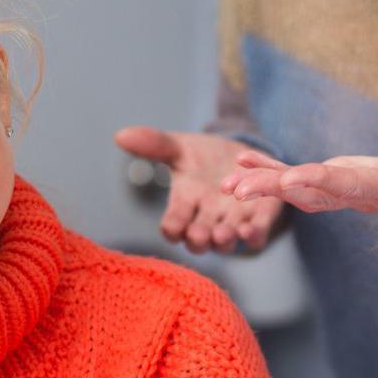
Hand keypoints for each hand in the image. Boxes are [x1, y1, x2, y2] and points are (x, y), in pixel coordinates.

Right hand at [114, 126, 286, 253]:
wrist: (242, 155)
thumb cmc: (204, 157)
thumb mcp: (181, 146)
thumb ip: (155, 144)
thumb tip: (120, 135)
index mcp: (185, 204)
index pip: (172, 224)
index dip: (171, 228)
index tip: (171, 227)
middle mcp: (206, 219)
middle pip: (197, 240)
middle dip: (198, 239)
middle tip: (199, 235)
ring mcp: (231, 223)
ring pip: (225, 243)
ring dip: (224, 240)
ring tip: (224, 233)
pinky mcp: (257, 220)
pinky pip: (254, 238)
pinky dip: (253, 236)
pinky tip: (250, 228)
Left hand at [222, 116, 377, 245]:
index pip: (349, 184)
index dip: (321, 182)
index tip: (293, 181)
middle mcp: (357, 192)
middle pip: (311, 191)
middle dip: (275, 189)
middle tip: (238, 191)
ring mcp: (344, 192)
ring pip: (298, 190)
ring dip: (262, 185)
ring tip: (226, 182)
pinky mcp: (337, 185)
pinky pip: (298, 181)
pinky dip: (270, 173)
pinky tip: (241, 163)